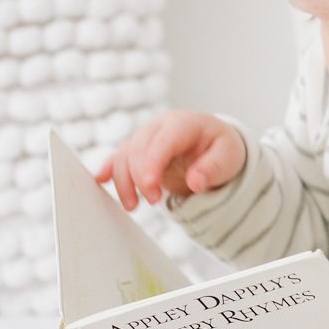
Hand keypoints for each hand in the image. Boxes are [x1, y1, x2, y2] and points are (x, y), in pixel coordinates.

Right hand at [94, 111, 247, 210]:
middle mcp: (160, 126)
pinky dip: (110, 169)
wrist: (214, 146)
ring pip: (125, 154)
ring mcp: (146, 136)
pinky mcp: (138, 149)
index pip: (164, 140)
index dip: (153, 162)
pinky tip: (100, 180)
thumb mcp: (228, 158)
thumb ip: (212, 169)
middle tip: (153, 201)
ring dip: (124, 180)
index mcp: (184, 123)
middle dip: (139, 176)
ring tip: (133, 205)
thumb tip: (195, 182)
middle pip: (139, 147)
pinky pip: (119, 157)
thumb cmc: (222, 149)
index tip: (149, 187)